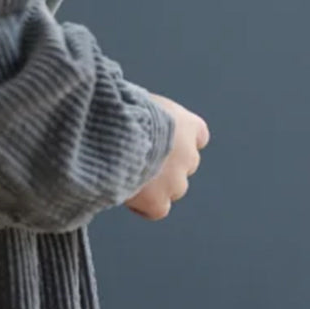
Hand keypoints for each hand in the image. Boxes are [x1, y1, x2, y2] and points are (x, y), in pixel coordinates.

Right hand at [124, 95, 209, 220]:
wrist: (112, 134)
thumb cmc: (118, 109)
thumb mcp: (137, 98)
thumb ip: (146, 113)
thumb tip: (132, 113)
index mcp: (187, 124)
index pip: (197, 135)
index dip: (178, 140)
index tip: (160, 139)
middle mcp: (189, 154)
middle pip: (185, 164)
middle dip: (166, 165)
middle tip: (138, 158)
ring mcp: (177, 181)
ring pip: (173, 189)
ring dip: (156, 185)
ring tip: (125, 172)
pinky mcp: (160, 201)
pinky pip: (157, 209)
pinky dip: (144, 205)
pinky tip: (124, 192)